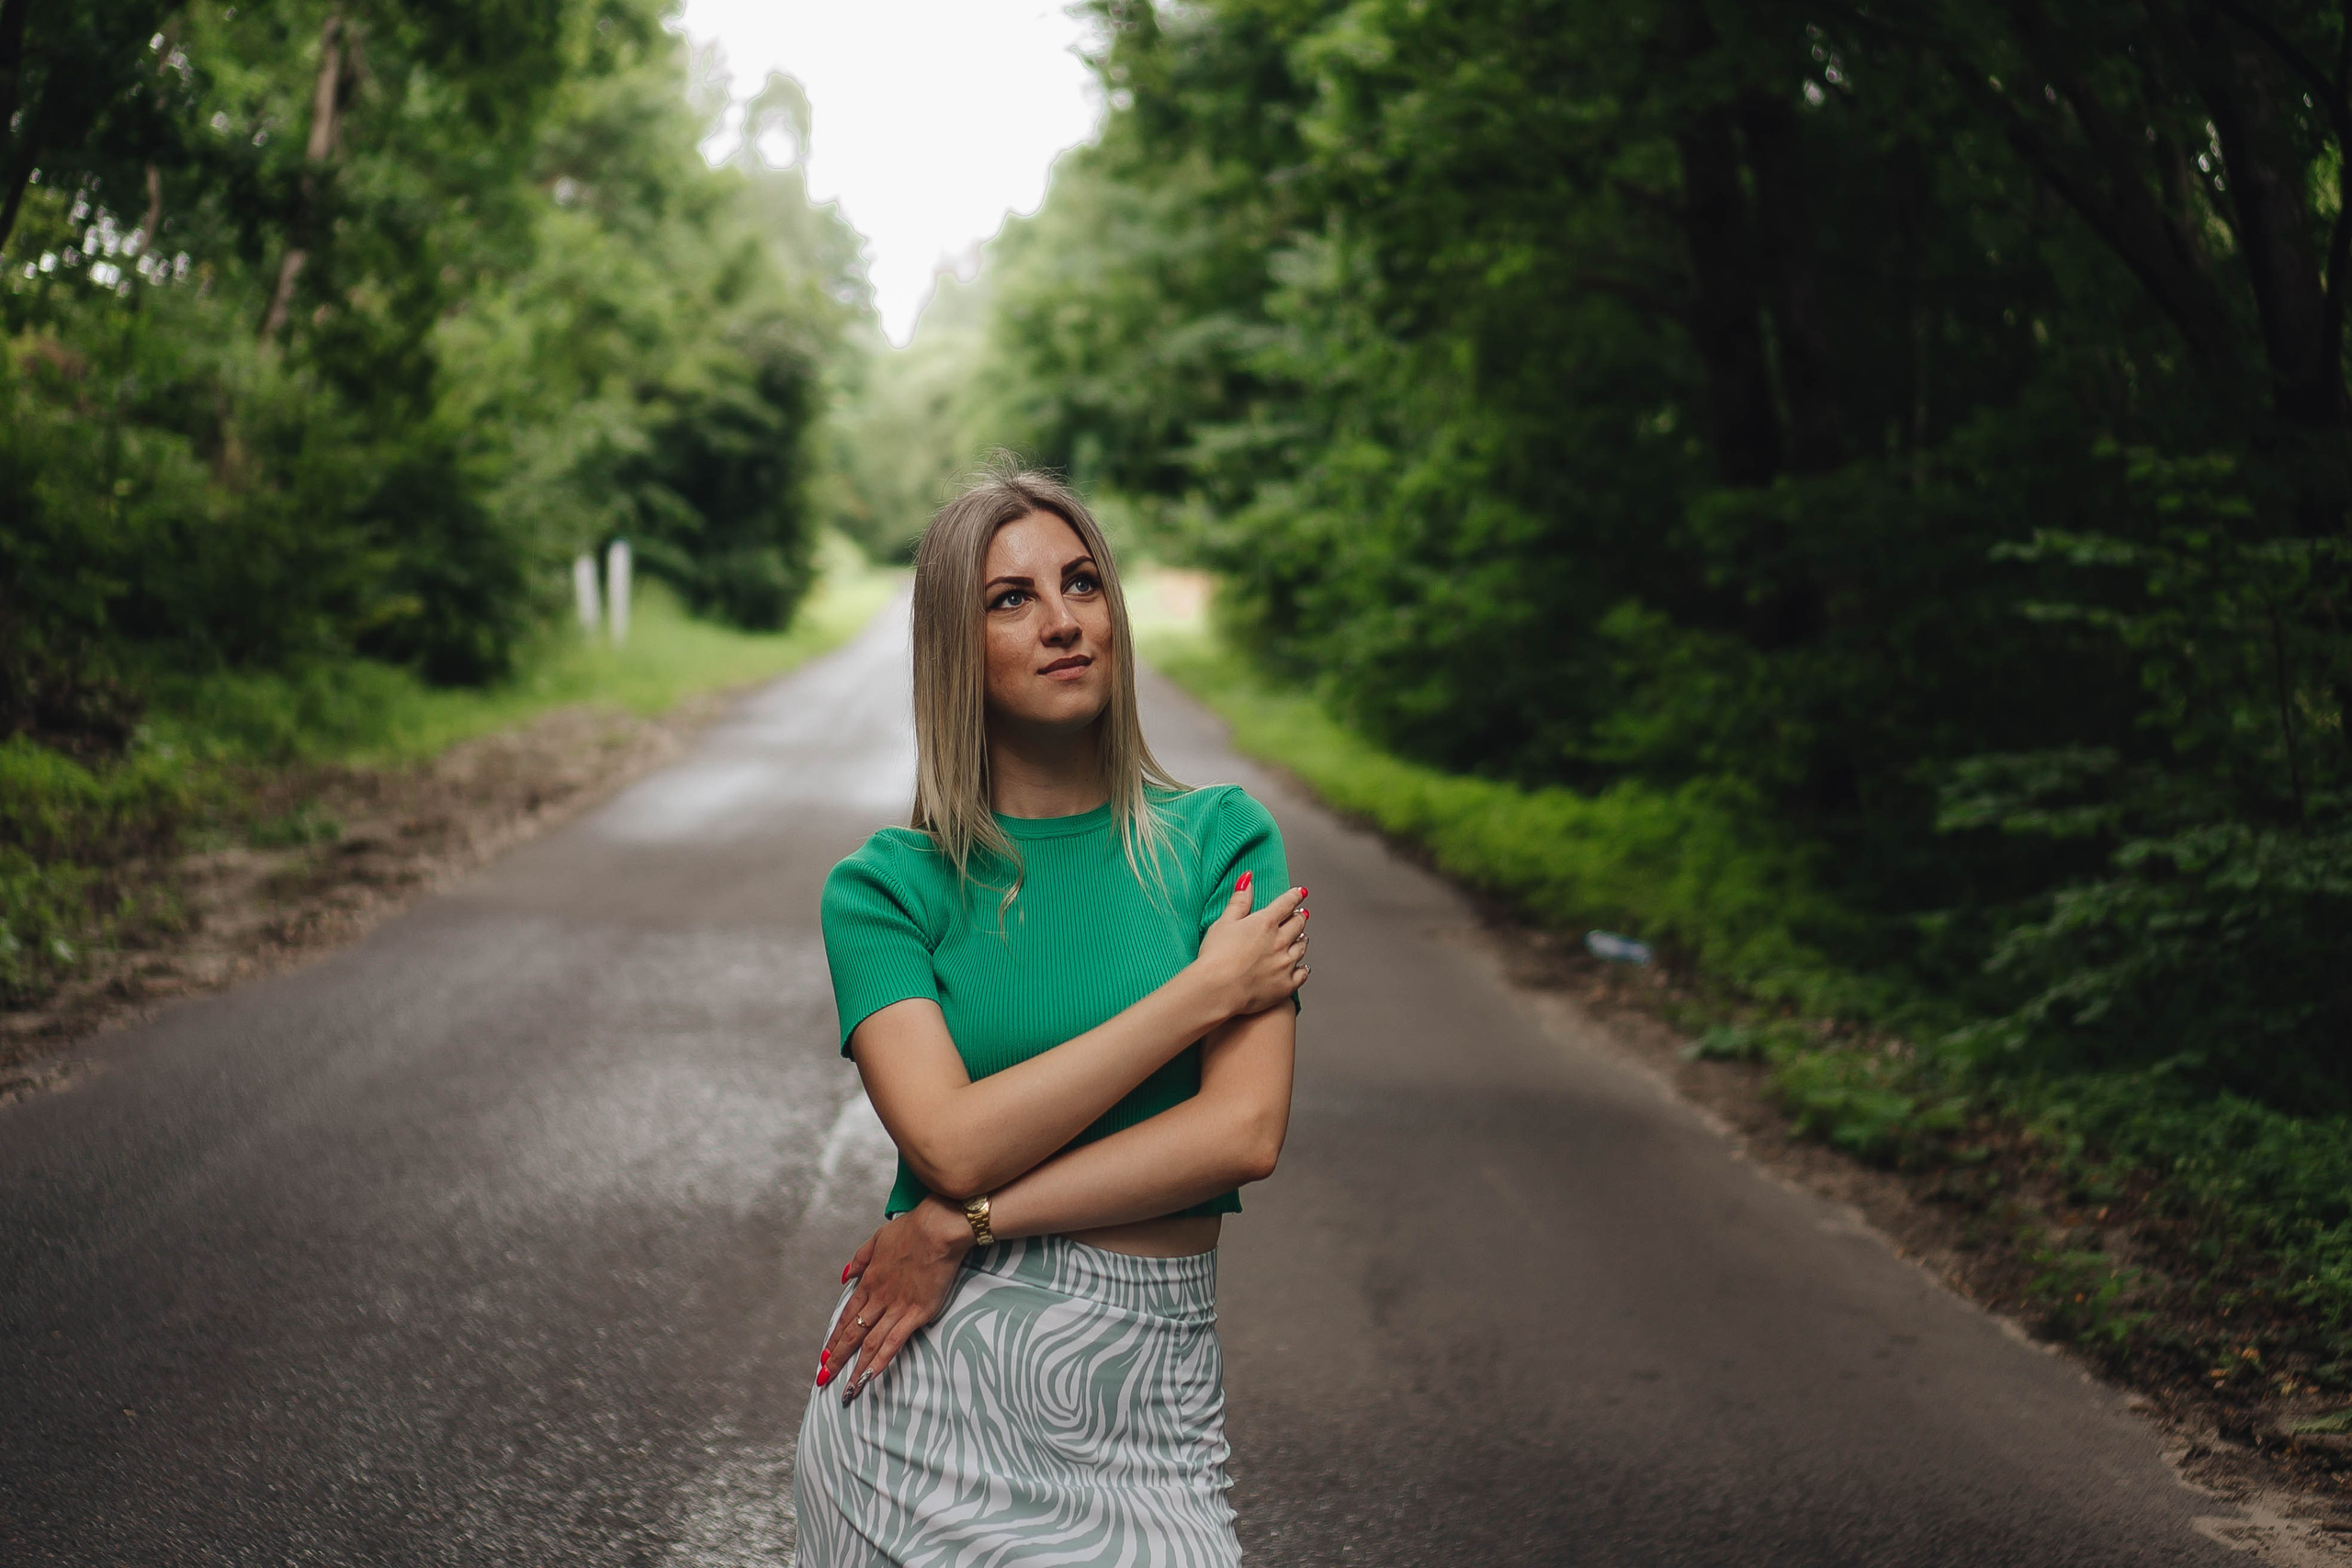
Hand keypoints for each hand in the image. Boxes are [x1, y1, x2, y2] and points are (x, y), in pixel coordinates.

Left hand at [817, 1198, 973, 1401]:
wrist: (937, 1229)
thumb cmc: (912, 1230)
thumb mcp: (878, 1239)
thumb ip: (860, 1259)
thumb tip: (845, 1276)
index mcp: (869, 1281)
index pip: (847, 1316)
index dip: (835, 1337)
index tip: (824, 1354)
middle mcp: (879, 1298)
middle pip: (853, 1334)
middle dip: (837, 1358)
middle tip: (824, 1378)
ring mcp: (897, 1307)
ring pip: (870, 1343)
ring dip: (855, 1368)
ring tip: (846, 1390)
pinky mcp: (917, 1313)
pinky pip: (894, 1342)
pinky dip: (880, 1361)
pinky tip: (870, 1377)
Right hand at [1191, 874, 1308, 1019]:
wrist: (1217, 990)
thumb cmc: (1216, 957)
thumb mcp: (1223, 922)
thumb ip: (1239, 901)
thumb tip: (1248, 879)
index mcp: (1265, 923)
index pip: (1286, 904)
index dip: (1295, 896)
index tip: (1301, 892)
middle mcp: (1280, 941)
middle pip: (1298, 924)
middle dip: (1299, 917)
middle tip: (1301, 914)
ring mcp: (1285, 964)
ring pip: (1301, 947)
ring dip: (1302, 940)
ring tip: (1301, 937)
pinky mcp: (1285, 985)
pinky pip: (1302, 974)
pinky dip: (1303, 968)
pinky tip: (1302, 967)